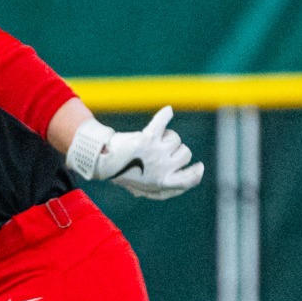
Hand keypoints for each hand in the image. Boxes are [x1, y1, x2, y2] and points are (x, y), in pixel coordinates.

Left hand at [66, 105, 203, 200]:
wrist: (102, 162)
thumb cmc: (125, 174)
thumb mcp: (145, 189)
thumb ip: (164, 189)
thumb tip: (188, 183)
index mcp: (162, 183)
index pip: (188, 180)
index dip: (195, 173)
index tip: (198, 166)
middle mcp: (161, 169)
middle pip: (185, 153)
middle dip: (175, 150)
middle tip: (159, 151)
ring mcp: (155, 154)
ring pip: (174, 139)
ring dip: (165, 137)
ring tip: (149, 143)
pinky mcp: (146, 140)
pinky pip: (161, 123)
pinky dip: (164, 116)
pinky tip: (168, 111)